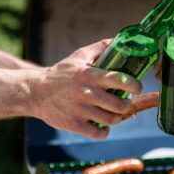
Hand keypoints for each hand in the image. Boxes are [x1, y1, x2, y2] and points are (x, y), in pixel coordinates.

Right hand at [27, 40, 141, 137]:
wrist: (36, 92)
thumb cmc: (61, 73)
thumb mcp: (78, 56)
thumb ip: (100, 47)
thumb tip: (119, 40)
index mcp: (89, 75)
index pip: (119, 79)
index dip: (134, 85)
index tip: (137, 87)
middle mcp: (86, 93)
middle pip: (119, 105)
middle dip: (127, 104)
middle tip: (125, 102)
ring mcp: (80, 110)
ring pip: (111, 120)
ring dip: (117, 118)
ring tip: (115, 113)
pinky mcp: (74, 125)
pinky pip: (99, 133)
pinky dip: (104, 131)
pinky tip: (102, 125)